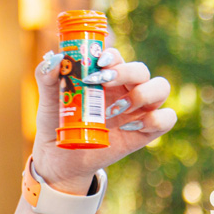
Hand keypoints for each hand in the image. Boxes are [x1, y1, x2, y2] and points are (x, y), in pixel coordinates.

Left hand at [30, 47, 176, 193]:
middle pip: (141, 69)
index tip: (99, 63)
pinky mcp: (145, 132)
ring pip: (160, 88)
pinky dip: (155, 119)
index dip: (112, 56)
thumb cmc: (56, 122)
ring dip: (143, 93)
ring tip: (116, 109)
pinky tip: (130, 126)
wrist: (60, 157)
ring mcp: (137, 109)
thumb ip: (47, 77)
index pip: (116, 57)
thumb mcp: (47, 99)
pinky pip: (166, 118)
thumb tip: (55, 59)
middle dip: (126, 72)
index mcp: (104, 76)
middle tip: (104, 83)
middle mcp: (124, 88)